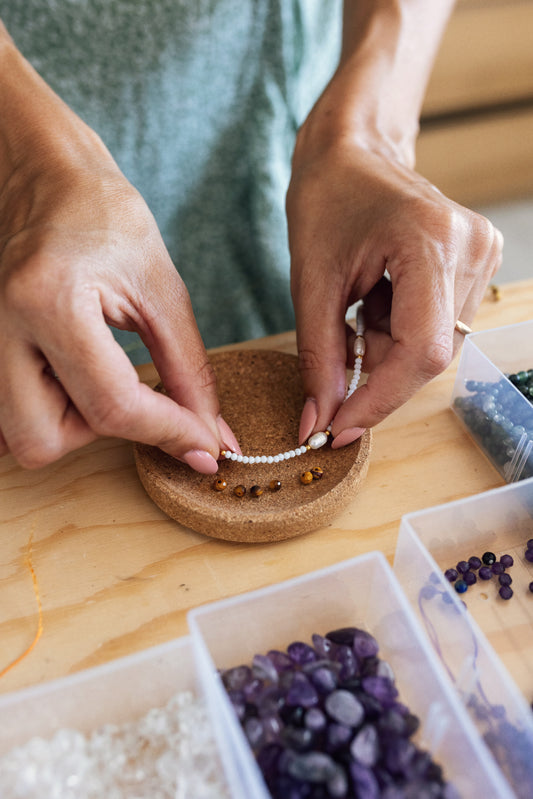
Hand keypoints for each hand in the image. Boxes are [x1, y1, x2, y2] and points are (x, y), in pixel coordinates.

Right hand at [0, 38, 234, 471]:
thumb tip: (211, 436)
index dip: (168, 433)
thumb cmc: (103, 216)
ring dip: (72, 424)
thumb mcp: (161, 289)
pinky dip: (49, 411)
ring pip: (21, 436)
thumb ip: (189, 371)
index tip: (205, 445)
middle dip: (99, 433)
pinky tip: (74, 373)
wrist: (43, 177)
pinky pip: (8, 416)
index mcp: (47, 301)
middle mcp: (0, 329)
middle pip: (43, 441)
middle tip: (130, 393)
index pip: (112, 404)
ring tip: (100, 372)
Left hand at [287, 134, 502, 445]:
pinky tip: (382, 297)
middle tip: (340, 346)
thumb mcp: (311, 283)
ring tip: (362, 304)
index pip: (421, 352)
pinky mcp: (480, 260)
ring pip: (435, 347)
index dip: (380, 400)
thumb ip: (319, 358)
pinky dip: (402, 331)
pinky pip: (441, 327)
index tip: (340, 427)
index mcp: (430, 240)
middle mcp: (471, 247)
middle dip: (378, 371)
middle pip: (430, 356)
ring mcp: (483, 252)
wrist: (352, 151)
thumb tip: (321, 423)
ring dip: (389, 348)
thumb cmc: (326, 202)